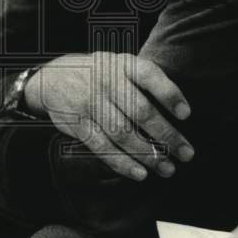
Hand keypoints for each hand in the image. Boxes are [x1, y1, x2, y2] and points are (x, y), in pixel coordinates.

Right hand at [23, 52, 193, 180]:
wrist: (51, 79)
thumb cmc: (98, 74)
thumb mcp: (118, 64)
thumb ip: (142, 80)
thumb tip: (177, 109)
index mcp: (121, 64)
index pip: (148, 75)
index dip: (168, 94)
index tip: (186, 114)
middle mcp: (106, 82)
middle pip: (140, 111)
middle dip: (167, 135)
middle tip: (186, 153)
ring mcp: (90, 103)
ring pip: (123, 133)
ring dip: (148, 154)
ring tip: (167, 168)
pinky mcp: (79, 124)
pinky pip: (103, 147)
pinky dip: (122, 162)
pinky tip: (140, 172)